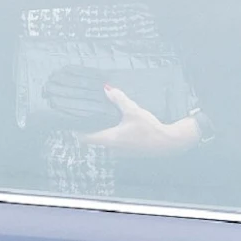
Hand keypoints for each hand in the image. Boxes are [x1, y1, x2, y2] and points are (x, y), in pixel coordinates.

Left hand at [80, 85, 200, 154]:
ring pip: (105, 140)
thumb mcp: (133, 110)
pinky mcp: (129, 150)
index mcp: (110, 139)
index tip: (72, 121)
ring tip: (101, 116)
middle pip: (95, 139)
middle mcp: (113, 148)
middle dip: (90, 127)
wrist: (168, 143)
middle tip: (87, 113)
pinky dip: (112, 133)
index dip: (77, 130)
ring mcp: (121, 151)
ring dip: (103, 130)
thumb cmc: (149, 128)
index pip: (86, 138)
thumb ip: (119, 99)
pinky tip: (117, 123)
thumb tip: (107, 89)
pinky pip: (115, 141)